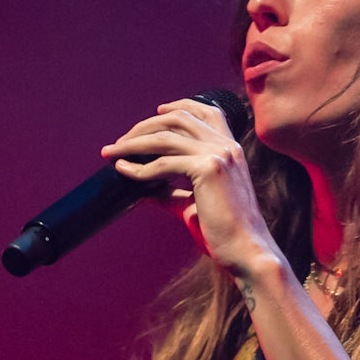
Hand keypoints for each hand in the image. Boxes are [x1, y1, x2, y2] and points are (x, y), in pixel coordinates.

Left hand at [100, 98, 281, 281]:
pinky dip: (139, 167)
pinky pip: (164, 163)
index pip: (207, 112)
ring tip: (112, 152)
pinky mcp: (209, 169)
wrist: (247, 252)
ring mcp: (219, 154)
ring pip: (166, 137)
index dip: (180, 106)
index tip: (156, 112)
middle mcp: (227, 146)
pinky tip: (124, 170)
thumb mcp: (196, 205)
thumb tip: (145, 190)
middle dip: (145, 126)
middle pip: (178, 119)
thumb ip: (173, 193)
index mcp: (231, 149)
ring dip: (133, 143)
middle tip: (120, 142)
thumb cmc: (225, 232)